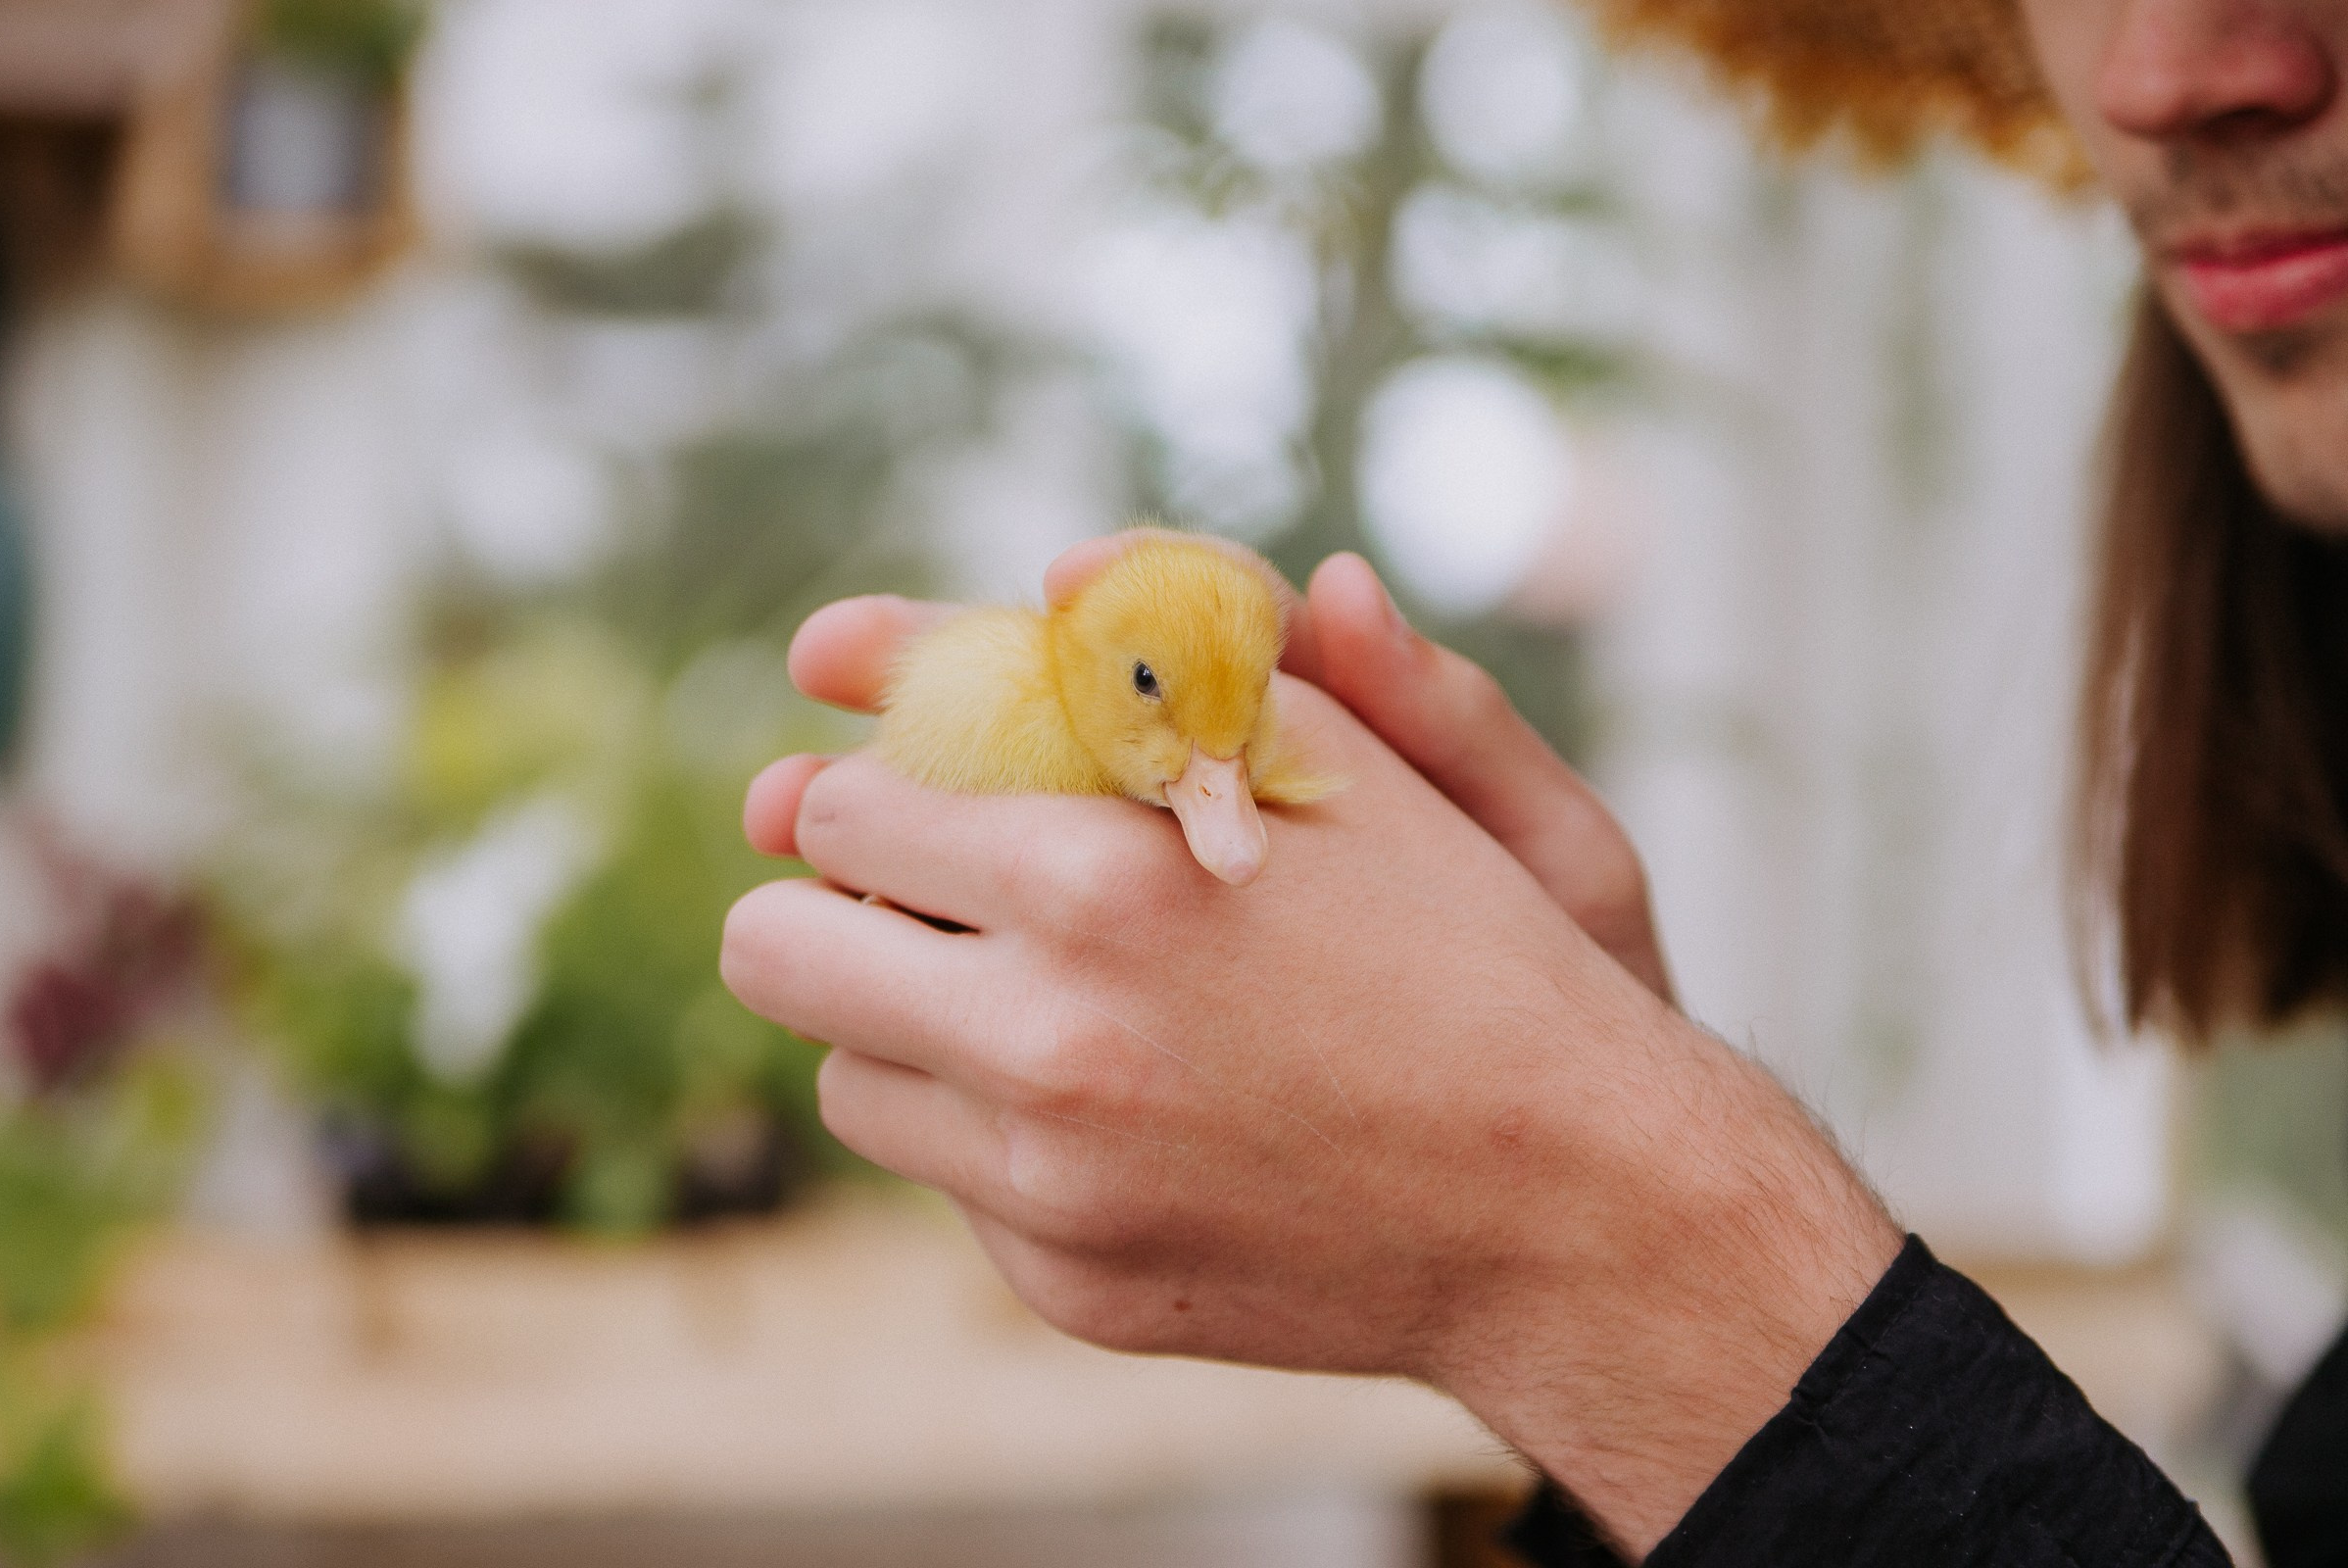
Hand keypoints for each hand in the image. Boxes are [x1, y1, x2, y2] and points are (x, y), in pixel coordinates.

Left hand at [726, 544, 1900, 1557]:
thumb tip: (1049, 573)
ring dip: (911, 1026)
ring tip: (1045, 997)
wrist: (1581, 1210)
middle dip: (840, 902)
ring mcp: (1049, 1187)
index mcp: (1095, 879)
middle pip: (781, 947)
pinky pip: (948, 1184)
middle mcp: (1045, 1042)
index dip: (877, 782)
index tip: (899, 787)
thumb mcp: (1356, 771)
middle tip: (924, 895)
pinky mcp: (1069, 1286)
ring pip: (847, 1079)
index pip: (851, 802)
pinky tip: (1129, 1108)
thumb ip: (1183, 660)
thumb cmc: (1477, 956)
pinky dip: (1000, 1136)